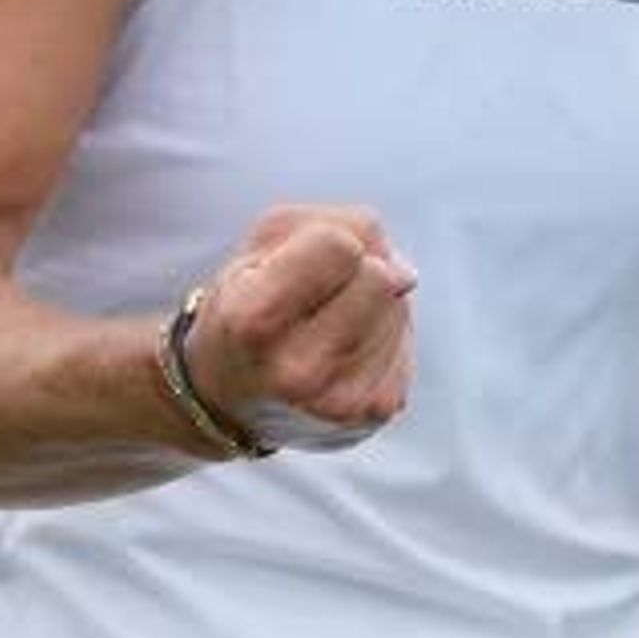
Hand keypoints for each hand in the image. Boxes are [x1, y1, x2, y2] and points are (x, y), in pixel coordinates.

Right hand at [190, 203, 413, 440]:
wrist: (232, 392)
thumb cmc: (248, 303)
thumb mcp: (262, 245)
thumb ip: (335, 226)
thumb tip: (403, 274)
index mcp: (252, 322)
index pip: (340, 246)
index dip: (329, 240)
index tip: (303, 261)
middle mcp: (295, 372)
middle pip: (379, 277)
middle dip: (360, 269)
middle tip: (322, 292)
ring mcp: (339, 400)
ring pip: (398, 307)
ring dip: (374, 304)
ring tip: (328, 323)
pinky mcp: (375, 411)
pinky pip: (407, 343)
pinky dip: (384, 336)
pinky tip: (347, 349)